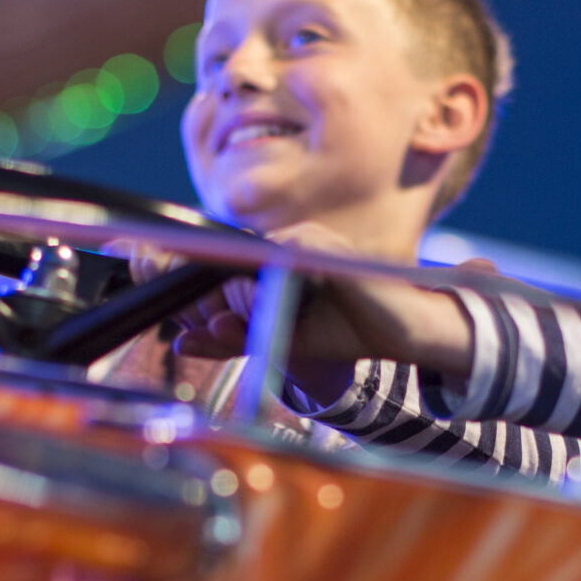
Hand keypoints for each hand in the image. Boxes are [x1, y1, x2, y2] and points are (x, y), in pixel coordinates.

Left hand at [168, 222, 476, 383]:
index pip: (214, 269)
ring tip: (254, 328)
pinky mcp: (311, 242)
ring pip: (238, 269)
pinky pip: (270, 266)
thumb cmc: (344, 331)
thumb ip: (232, 340)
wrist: (399, 331)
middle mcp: (279, 241)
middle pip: (216, 267)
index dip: (195, 298)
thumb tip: (181, 343)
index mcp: (269, 258)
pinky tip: (280, 314)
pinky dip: (265, 297)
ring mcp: (295, 237)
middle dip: (208, 307)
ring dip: (242, 308)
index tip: (193, 326)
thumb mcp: (278, 340)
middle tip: (223, 333)